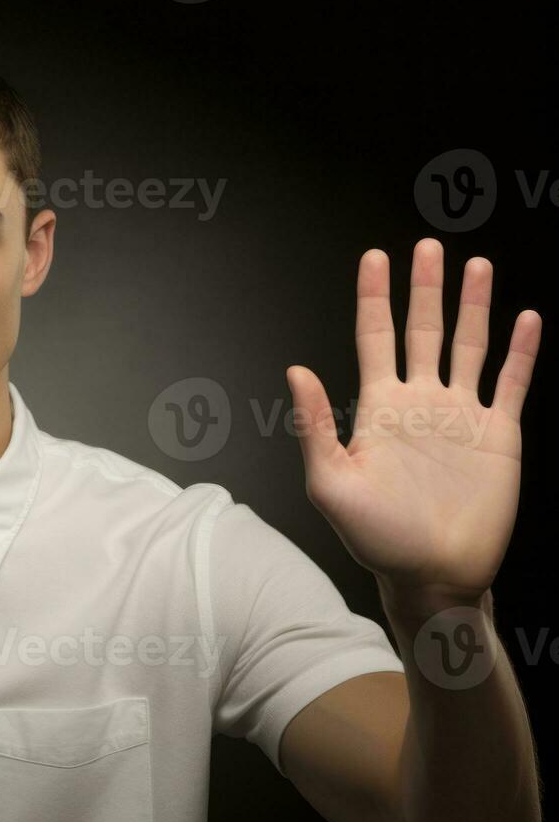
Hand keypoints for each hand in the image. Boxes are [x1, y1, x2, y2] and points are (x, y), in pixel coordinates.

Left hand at [285, 238, 540, 606]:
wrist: (432, 574)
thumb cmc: (376, 538)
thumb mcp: (331, 483)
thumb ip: (316, 425)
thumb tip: (296, 370)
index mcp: (379, 408)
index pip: (375, 338)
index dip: (373, 298)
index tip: (373, 258)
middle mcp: (420, 402)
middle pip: (422, 330)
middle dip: (424, 289)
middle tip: (426, 247)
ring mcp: (461, 415)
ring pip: (469, 346)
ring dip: (474, 306)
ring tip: (477, 265)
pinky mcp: (499, 434)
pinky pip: (513, 383)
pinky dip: (520, 351)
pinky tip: (525, 318)